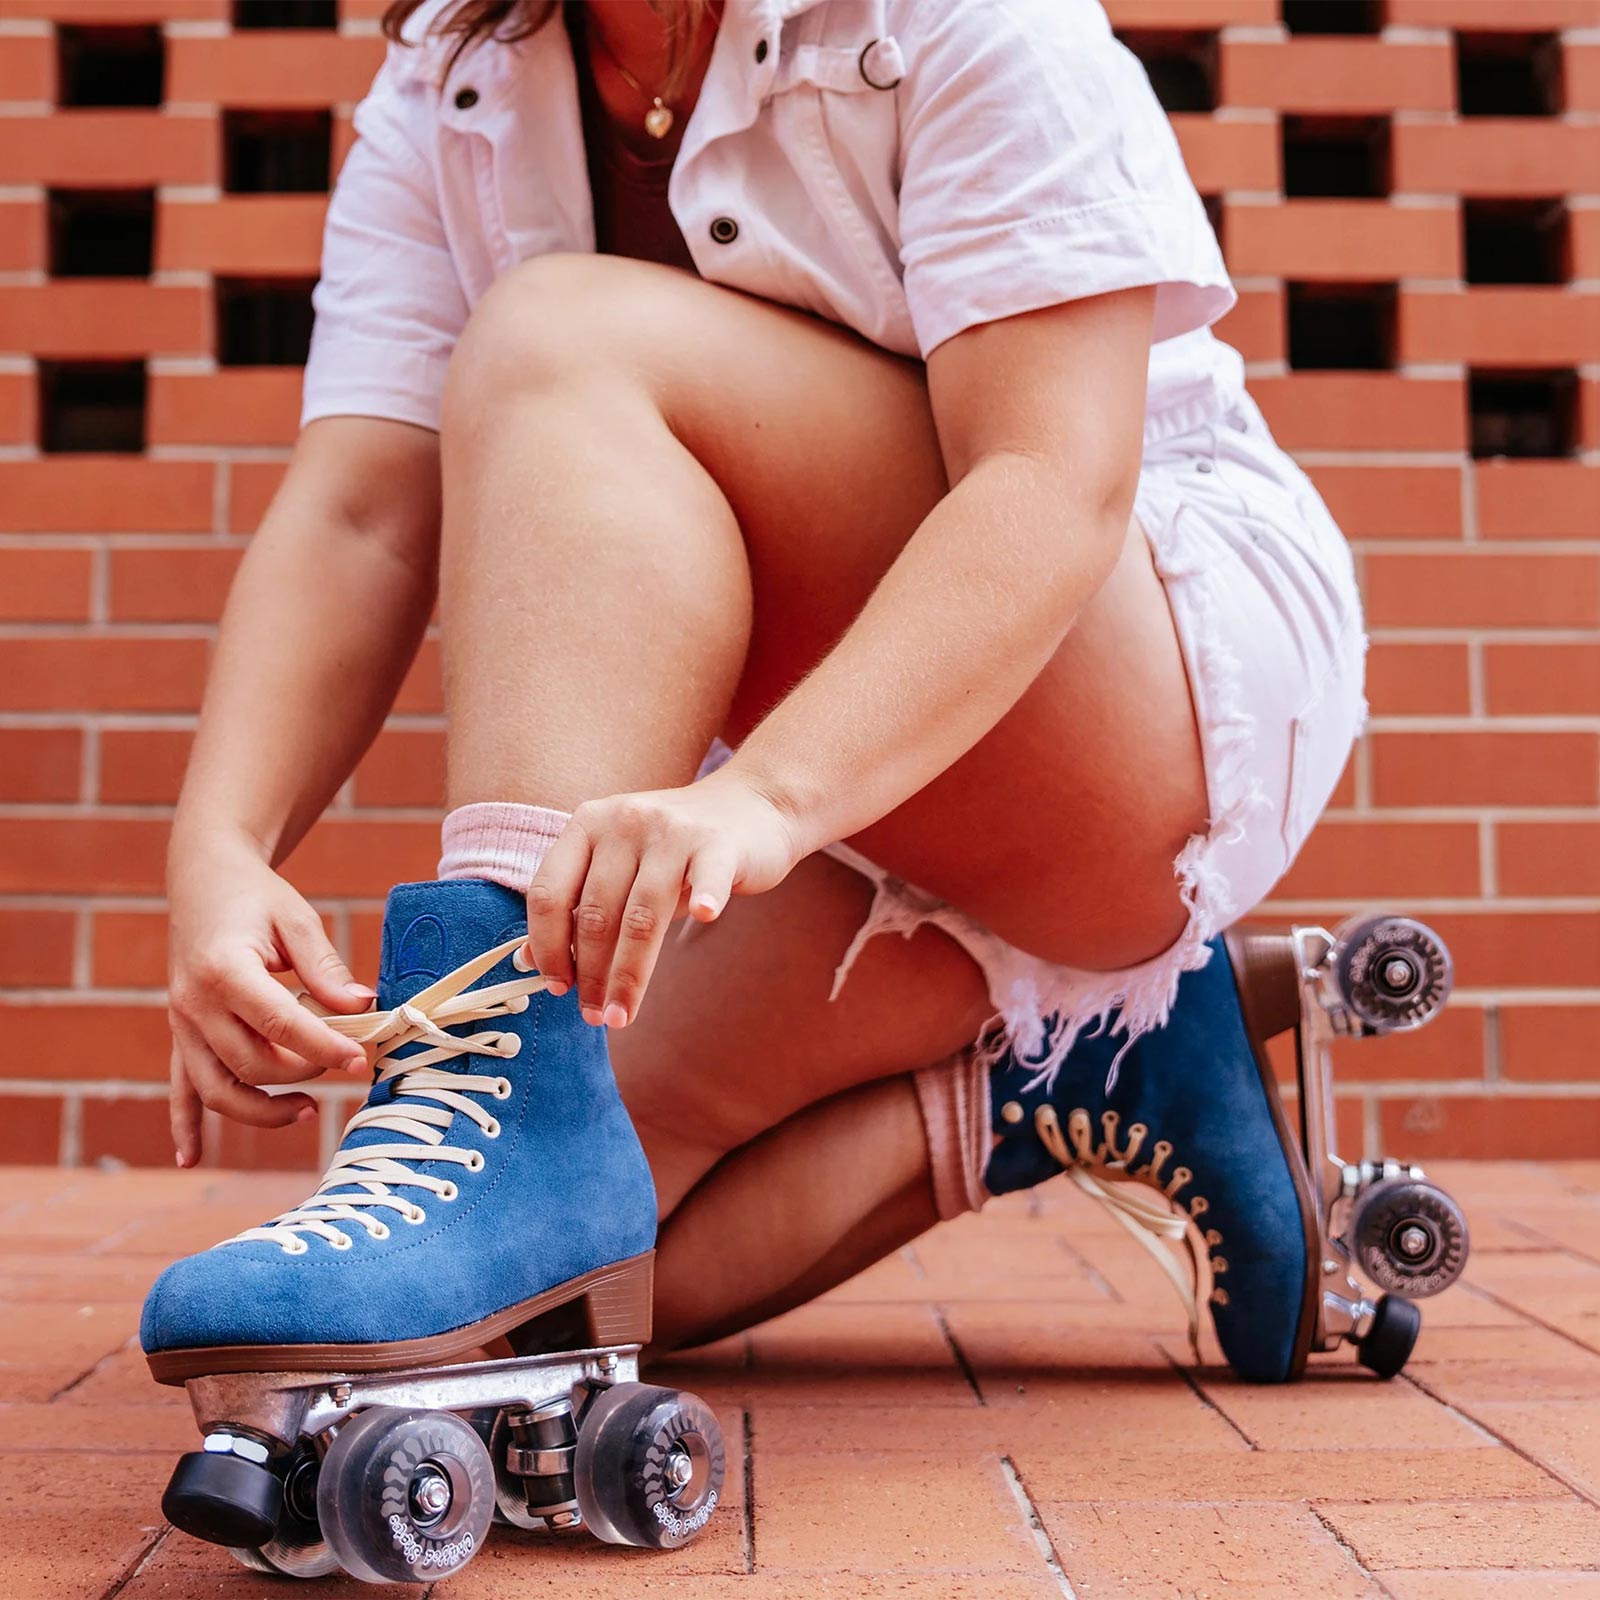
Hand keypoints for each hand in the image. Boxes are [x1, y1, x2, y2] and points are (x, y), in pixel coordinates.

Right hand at [166, 828, 374, 1166]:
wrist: (205, 881)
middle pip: (251, 1063)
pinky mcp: (181, 1034)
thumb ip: (326, 967)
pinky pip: (181, 1087)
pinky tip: (193, 1158)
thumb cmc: (257, 897)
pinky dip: (185, 1124)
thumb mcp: (298, 920)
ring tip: (309, 1111)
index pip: (280, 1024)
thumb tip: (361, 1008)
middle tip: (348, 1062)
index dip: (324, 1047)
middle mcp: (194, 1004)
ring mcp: (182, 1024)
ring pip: (217, 1088)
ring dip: (261, 1111)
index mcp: (225, 970)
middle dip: (305, 1072)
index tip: (361, 1059)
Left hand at [521, 766, 800, 1028]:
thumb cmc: (675, 852)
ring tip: (622, 1015)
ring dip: (630, 974)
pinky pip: (708, 875)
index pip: (550, 892)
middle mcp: (624, 821)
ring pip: (642, 914)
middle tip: (595, 1016)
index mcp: (588, 824)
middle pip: (596, 913)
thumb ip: (581, 905)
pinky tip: (705, 918)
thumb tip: (534, 963)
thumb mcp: (621, 866)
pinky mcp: (719, 841)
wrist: (749, 806)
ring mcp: (673, 830)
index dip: (547, 946)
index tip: (557, 987)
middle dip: (591, 974)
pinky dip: (707, 896)